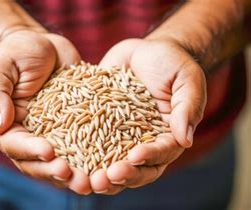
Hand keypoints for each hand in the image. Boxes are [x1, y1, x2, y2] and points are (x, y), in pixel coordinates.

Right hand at [0, 30, 91, 193]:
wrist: (42, 45)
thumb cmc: (15, 53)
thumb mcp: (1, 68)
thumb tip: (0, 125)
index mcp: (8, 126)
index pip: (15, 145)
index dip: (31, 152)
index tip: (49, 152)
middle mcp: (29, 136)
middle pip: (38, 164)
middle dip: (56, 172)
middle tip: (76, 178)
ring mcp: (52, 135)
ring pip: (61, 163)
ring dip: (76, 175)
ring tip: (93, 182)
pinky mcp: (74, 129)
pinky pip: (83, 148)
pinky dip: (94, 159)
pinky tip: (110, 165)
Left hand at [90, 38, 206, 193]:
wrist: (143, 51)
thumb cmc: (171, 62)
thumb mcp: (186, 79)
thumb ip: (187, 107)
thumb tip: (186, 140)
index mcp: (168, 137)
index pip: (161, 154)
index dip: (148, 158)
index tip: (134, 156)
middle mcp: (143, 144)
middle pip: (135, 169)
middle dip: (121, 176)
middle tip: (104, 178)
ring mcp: (118, 139)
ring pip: (110, 165)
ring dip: (98, 175)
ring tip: (85, 179)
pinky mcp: (98, 128)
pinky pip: (87, 145)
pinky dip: (78, 155)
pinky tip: (65, 159)